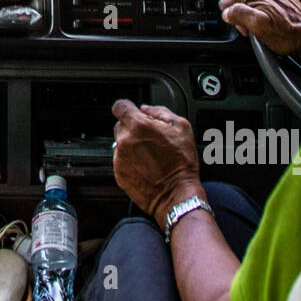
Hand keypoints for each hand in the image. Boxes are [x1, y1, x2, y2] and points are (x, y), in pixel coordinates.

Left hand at [111, 99, 202, 223]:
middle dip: (133, 128)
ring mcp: (119, 157)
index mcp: (138, 125)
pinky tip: (146, 166)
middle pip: (120, 125)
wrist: (176, 194)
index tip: (133, 112)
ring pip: (120, 143)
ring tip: (150, 155)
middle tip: (150, 138)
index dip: (127, 108)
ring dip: (131, 145)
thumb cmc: (182, 163)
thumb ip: (160, 112)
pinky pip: (121, 159)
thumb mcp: (181, 128)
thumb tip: (145, 108)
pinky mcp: (118, 172)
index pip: (120, 106)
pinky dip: (130, 160)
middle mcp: (124, 140)